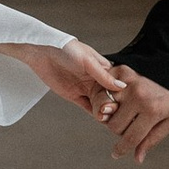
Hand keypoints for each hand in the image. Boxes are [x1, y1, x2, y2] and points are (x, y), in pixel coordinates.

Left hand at [3, 40, 133, 123]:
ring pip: (99, 103)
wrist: (41, 52)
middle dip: (113, 105)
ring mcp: (85, 88)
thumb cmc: (66, 49)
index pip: (116, 83)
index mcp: (103, 68)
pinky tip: (101, 120)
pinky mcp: (74, 95)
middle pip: (109, 95)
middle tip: (114, 113)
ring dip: (104, 111)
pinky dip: (94, 114)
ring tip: (109, 119)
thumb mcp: (88, 61)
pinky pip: (87, 107)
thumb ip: (103, 75)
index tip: (126, 104)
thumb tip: (121, 86)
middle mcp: (96, 79)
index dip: (122, 94)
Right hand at [107, 72, 168, 164]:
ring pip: (104, 110)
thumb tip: (137, 158)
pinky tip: (114, 99)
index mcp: (152, 110)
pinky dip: (104, 97)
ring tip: (122, 110)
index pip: (131, 138)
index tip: (116, 154)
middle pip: (114, 126)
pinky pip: (101, 91)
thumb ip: (152, 139)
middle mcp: (138, 96)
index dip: (121, 149)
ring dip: (111, 113)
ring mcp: (127, 82)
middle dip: (120, 129)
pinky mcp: (119, 70)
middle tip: (130, 121)